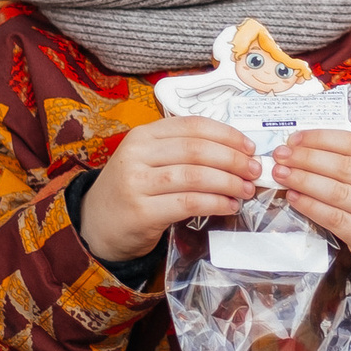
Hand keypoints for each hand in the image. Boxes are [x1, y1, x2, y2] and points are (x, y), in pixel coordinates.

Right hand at [77, 116, 260, 263]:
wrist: (96, 225)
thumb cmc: (133, 190)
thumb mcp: (149, 160)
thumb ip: (184, 152)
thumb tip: (238, 152)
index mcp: (143, 135)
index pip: (193, 126)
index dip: (227, 134)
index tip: (250, 146)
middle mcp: (137, 154)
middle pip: (197, 150)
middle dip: (233, 159)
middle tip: (254, 170)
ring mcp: (137, 183)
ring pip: (195, 176)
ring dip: (228, 183)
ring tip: (245, 190)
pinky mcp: (141, 211)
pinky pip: (188, 203)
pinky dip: (215, 203)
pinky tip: (229, 206)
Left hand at [271, 130, 350, 289]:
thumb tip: (309, 148)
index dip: (322, 139)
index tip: (295, 139)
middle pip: (344, 167)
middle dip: (306, 158)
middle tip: (281, 156)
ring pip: (338, 192)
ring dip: (304, 180)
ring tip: (282, 174)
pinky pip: (336, 219)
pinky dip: (311, 206)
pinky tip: (294, 198)